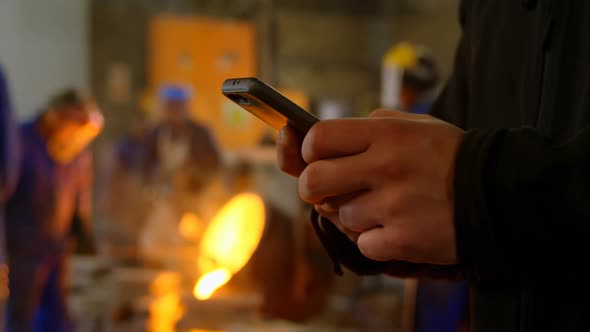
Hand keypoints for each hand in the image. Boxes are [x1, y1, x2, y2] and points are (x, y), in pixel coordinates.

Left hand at [277, 110, 463, 264]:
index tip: (317, 156)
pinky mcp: (403, 239)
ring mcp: (393, 205)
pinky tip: (396, 229)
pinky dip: (373, 240)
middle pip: (312, 180)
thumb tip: (327, 137)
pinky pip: (362, 244)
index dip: (309, 148)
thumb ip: (371, 125)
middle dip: (310, 187)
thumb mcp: (415, 125)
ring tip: (383, 207)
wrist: (500, 192)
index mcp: (385, 134)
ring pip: (339, 216)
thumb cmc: (450, 156)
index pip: (318, 137)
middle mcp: (385, 166)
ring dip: (353, 215)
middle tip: (324, 190)